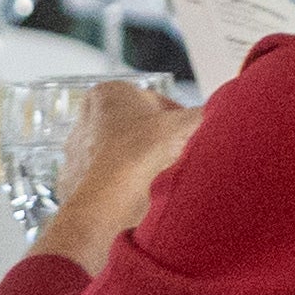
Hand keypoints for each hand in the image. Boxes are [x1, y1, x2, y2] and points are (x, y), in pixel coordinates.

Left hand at [38, 82, 197, 274]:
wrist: (110, 201)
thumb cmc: (141, 155)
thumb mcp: (185, 125)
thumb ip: (206, 113)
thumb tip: (222, 111)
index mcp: (108, 93)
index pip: (155, 102)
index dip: (179, 120)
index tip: (192, 136)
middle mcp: (85, 118)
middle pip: (135, 129)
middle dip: (157, 142)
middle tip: (178, 158)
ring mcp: (76, 151)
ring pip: (119, 155)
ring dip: (140, 165)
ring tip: (160, 180)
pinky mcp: (71, 181)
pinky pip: (104, 182)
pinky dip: (121, 187)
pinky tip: (139, 196)